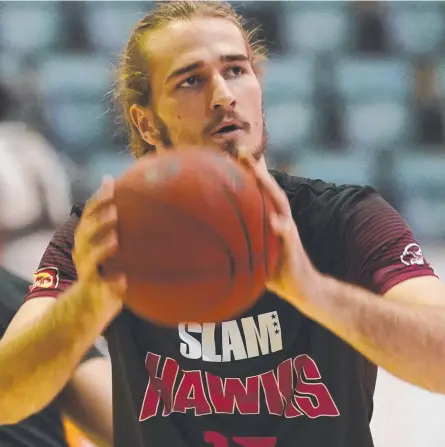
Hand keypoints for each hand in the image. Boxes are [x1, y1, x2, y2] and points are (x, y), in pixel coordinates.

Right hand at [73, 177, 124, 313]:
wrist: (89, 304)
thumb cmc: (106, 268)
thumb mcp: (109, 247)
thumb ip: (120, 228)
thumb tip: (146, 201)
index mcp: (87, 238)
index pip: (89, 213)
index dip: (98, 198)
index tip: (110, 183)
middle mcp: (83, 252)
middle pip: (85, 232)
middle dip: (98, 220)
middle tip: (114, 211)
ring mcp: (86, 271)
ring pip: (89, 258)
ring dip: (101, 248)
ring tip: (115, 240)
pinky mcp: (93, 291)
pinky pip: (101, 287)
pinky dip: (112, 283)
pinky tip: (123, 279)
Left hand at [243, 158, 321, 312]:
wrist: (301, 287)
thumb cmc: (275, 269)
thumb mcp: (257, 252)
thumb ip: (244, 241)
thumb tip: (217, 239)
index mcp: (272, 219)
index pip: (260, 192)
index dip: (249, 173)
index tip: (234, 154)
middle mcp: (281, 219)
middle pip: (270, 190)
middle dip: (257, 170)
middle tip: (242, 151)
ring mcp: (288, 231)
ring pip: (279, 204)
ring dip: (268, 187)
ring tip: (256, 171)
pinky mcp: (292, 247)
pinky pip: (286, 235)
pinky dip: (280, 227)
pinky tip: (273, 222)